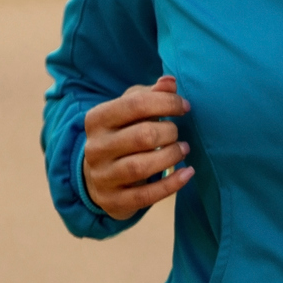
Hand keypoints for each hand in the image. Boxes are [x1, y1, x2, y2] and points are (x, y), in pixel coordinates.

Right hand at [82, 76, 193, 220]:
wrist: (96, 177)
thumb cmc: (121, 135)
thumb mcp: (129, 110)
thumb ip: (149, 94)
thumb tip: (169, 81)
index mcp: (97, 119)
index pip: (135, 104)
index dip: (166, 102)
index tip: (185, 106)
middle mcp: (95, 148)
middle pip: (142, 136)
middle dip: (169, 132)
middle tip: (178, 133)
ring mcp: (102, 177)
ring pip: (142, 166)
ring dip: (170, 156)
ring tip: (183, 150)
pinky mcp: (113, 201)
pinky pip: (146, 196)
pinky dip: (171, 184)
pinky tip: (187, 173)